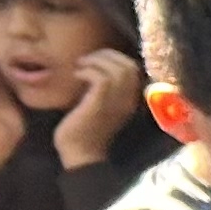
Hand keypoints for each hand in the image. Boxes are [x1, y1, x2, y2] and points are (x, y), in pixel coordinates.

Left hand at [53, 49, 141, 166]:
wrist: (80, 153)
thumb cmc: (84, 129)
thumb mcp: (100, 106)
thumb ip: (104, 89)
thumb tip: (94, 66)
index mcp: (131, 100)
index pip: (134, 68)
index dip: (114, 57)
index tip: (94, 61)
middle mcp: (129, 101)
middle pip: (128, 65)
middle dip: (105, 56)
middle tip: (85, 61)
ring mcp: (117, 103)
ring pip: (116, 69)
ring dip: (95, 62)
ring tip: (80, 67)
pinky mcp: (101, 105)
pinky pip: (101, 78)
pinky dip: (87, 71)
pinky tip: (76, 76)